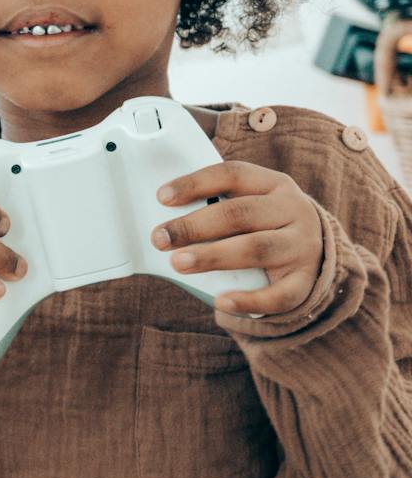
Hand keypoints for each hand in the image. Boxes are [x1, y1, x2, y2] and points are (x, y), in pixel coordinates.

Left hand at [154, 163, 324, 315]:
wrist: (317, 253)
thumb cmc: (264, 225)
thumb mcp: (249, 204)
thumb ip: (214, 206)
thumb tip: (162, 224)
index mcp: (274, 185)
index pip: (233, 175)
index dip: (196, 184)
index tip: (161, 197)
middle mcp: (293, 211)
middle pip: (240, 214)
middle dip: (195, 226)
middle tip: (160, 238)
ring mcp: (303, 246)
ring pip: (256, 249)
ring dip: (213, 256)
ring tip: (178, 263)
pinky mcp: (307, 281)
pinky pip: (280, 294)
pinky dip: (249, 300)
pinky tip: (221, 302)